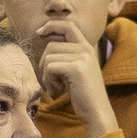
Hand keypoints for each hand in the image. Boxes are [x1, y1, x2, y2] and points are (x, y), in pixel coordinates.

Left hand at [36, 20, 116, 135]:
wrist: (97, 112)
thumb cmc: (83, 94)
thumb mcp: (76, 70)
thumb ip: (66, 55)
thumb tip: (45, 39)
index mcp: (87, 48)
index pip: (68, 25)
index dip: (51, 25)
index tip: (39, 33)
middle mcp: (86, 49)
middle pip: (51, 45)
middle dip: (44, 64)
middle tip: (51, 82)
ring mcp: (82, 58)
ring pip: (49, 57)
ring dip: (46, 76)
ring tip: (56, 88)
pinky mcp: (76, 68)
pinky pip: (50, 68)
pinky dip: (49, 81)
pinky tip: (58, 91)